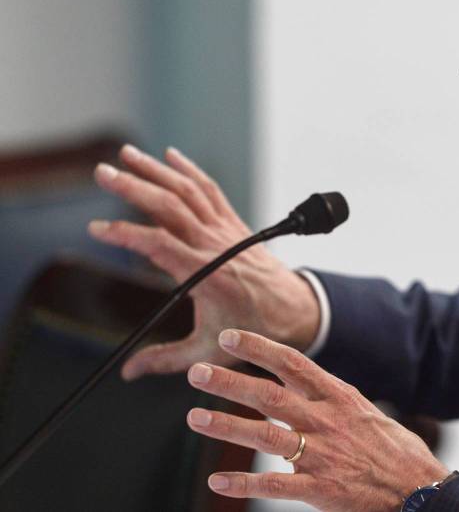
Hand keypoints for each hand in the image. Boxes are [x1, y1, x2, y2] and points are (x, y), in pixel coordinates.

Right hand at [89, 144, 320, 379]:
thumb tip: (129, 372)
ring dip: (156, 170)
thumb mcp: (208, 350)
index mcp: (205, 273)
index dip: (126, 234)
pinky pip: (210, 190)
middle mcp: (214, 245)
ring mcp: (225, 230)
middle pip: (170, 206)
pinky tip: (169, 157)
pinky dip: (189, 171)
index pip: (158, 244)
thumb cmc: (252, 328)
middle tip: (102, 173)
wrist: (293, 309)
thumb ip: (166, 360)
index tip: (96, 228)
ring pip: (188, 191)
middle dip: (134, 186)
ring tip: (125, 155)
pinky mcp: (233, 223)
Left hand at [186, 329, 448, 510]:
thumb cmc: (395, 450)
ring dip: (226, 425)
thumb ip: (330, 401)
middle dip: (230, 381)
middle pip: (269, 396)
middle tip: (197, 372)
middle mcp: (327, 421)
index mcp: (339, 398)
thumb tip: (300, 389)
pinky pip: (274, 485)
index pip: (293, 364)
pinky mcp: (320, 489)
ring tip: (196, 417)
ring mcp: (322, 455)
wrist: (418, 488)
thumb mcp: (364, 412)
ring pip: (265, 436)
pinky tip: (217, 481)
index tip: (229, 337)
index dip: (258, 348)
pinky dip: (243, 483)